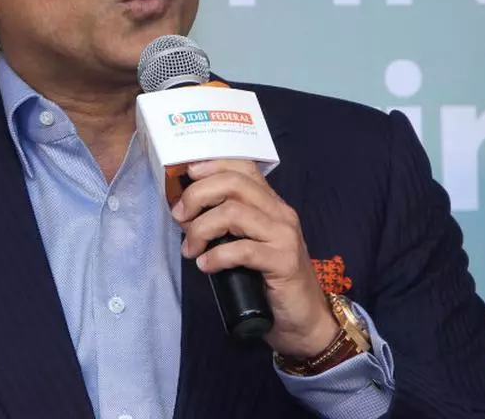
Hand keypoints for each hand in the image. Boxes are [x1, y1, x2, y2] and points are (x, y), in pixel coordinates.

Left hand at [171, 159, 338, 359]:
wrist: (304, 319)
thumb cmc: (269, 281)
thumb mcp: (248, 244)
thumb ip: (226, 225)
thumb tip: (186, 213)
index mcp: (271, 203)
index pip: (243, 167)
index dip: (212, 164)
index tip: (186, 175)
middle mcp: (280, 213)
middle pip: (233, 183)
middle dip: (198, 195)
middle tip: (179, 217)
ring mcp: (284, 236)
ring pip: (234, 212)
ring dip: (202, 229)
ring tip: (190, 249)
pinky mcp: (284, 262)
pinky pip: (242, 250)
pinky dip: (217, 256)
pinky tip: (205, 266)